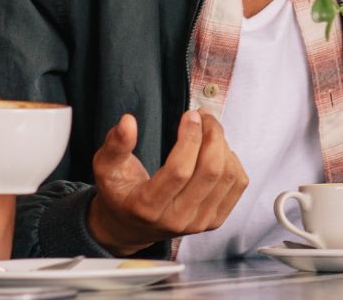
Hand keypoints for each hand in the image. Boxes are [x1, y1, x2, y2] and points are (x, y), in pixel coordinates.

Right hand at [86, 110, 250, 253]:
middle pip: (210, 172)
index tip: (190, 116)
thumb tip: (128, 121)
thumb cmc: (119, 193)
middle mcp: (176, 219)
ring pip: (227, 176)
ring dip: (223, 145)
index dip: (189, 138)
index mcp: (148, 207)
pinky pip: (237, 185)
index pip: (179, 171)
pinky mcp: (214, 220)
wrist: (130, 226)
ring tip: (209, 129)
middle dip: (212, 135)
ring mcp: (198, 223)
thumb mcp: (106, 168)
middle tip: (204, 115)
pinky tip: (217, 151)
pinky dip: (232, 160)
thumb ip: (115, 145)